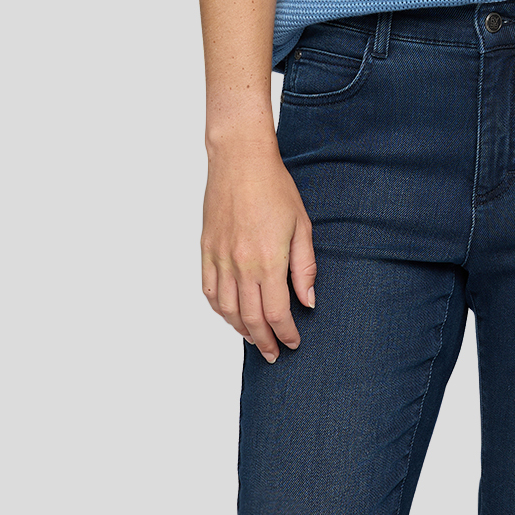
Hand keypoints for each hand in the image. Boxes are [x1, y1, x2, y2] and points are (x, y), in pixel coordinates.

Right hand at [200, 135, 316, 361]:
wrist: (240, 160)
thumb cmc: (275, 187)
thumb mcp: (301, 225)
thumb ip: (304, 267)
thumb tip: (308, 301)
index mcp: (268, 260)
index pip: (276, 313)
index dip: (285, 333)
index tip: (292, 343)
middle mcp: (240, 265)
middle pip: (251, 318)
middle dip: (264, 341)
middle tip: (272, 354)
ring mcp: (220, 258)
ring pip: (227, 310)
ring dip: (241, 329)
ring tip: (254, 338)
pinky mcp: (206, 250)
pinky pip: (209, 291)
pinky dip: (219, 309)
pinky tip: (230, 315)